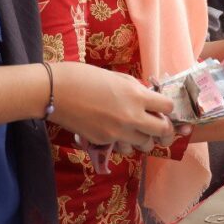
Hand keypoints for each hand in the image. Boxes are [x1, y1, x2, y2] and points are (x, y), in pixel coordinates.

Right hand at [48, 62, 176, 150]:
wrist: (55, 92)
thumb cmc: (84, 77)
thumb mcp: (117, 78)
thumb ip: (136, 90)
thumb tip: (148, 99)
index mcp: (137, 96)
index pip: (168, 107)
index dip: (166, 107)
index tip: (161, 106)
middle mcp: (132, 117)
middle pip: (163, 131)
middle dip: (163, 128)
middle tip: (157, 124)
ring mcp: (118, 132)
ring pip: (145, 144)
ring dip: (145, 138)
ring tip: (137, 130)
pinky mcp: (104, 142)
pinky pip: (123, 146)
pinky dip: (124, 141)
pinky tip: (116, 131)